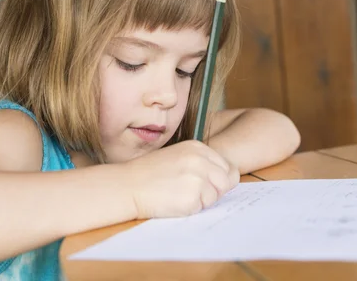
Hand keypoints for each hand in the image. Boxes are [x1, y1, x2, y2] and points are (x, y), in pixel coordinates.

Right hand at [120, 140, 239, 218]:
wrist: (127, 184)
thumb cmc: (149, 173)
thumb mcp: (177, 157)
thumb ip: (201, 163)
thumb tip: (229, 178)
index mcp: (198, 148)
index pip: (228, 167)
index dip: (218, 179)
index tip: (202, 183)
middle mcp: (201, 161)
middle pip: (227, 182)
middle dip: (213, 190)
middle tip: (188, 190)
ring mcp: (197, 179)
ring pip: (215, 197)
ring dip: (201, 200)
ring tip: (177, 193)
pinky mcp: (192, 198)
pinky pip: (202, 209)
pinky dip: (190, 209)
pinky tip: (173, 201)